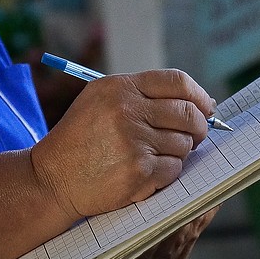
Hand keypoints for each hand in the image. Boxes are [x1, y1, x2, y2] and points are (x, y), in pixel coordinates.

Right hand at [29, 69, 216, 221]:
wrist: (52, 177)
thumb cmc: (80, 138)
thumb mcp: (100, 100)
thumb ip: (141, 94)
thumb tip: (196, 102)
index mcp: (120, 87)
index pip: (177, 81)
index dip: (199, 95)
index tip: (206, 107)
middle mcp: (127, 110)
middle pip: (188, 113)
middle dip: (198, 126)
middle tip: (193, 135)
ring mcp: (134, 142)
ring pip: (184, 144)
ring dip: (178, 152)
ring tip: (155, 155)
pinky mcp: (139, 171)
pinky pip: (174, 168)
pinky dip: (167, 172)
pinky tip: (147, 171)